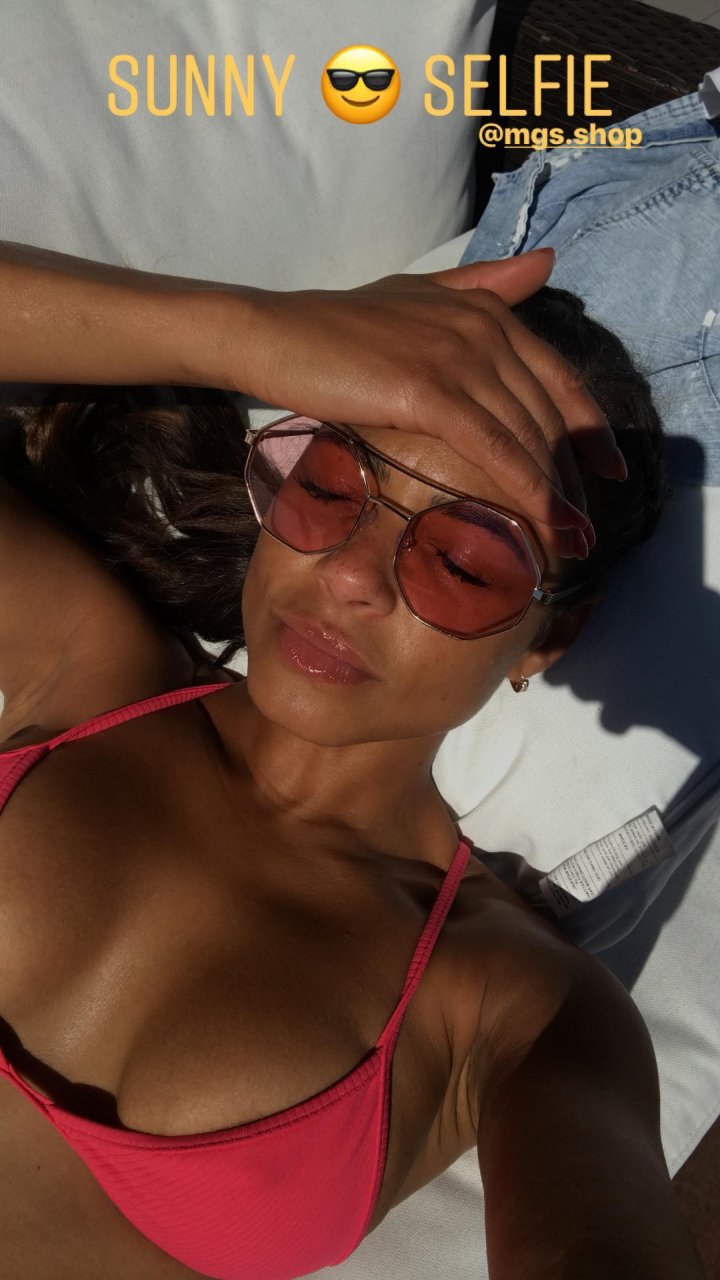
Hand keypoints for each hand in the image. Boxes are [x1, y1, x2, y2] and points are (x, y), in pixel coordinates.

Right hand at [220, 250, 622, 553]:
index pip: (557, 377)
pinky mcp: (429, 391)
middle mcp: (483, 329)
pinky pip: (494, 448)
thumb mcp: (419, 295)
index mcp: (485, 312)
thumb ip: (484, 285)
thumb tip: (548, 262)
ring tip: (574, 543)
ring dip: (558, 495)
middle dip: (575, 477)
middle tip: (587, 529)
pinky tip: (543, 524)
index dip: (589, 428)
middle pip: (549, 414)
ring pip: (528, 436)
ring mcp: (458, 358)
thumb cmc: (335, 326)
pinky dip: (527, 490)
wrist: (272, 334)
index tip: (608, 471)